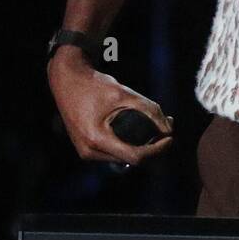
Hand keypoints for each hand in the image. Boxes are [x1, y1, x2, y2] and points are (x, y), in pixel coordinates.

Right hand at [47, 48, 174, 166]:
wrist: (67, 80)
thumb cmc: (94, 85)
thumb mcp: (124, 93)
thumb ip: (148, 110)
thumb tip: (169, 128)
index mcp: (96, 139)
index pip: (135, 156)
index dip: (157, 150)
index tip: (170, 137)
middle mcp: (89, 151)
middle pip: (131, 159)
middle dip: (152, 146)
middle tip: (167, 126)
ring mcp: (86, 152)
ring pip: (123, 157)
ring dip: (141, 145)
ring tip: (155, 126)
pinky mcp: (87, 149)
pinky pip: (114, 152)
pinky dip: (128, 143)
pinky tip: (138, 129)